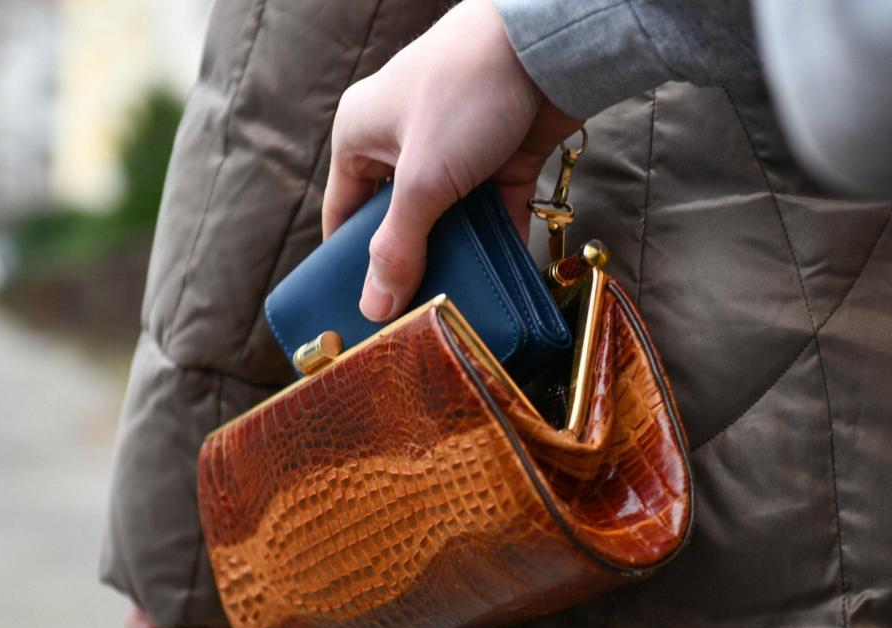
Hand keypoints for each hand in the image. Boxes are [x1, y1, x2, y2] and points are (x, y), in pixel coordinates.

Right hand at [324, 0, 579, 321]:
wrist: (548, 43)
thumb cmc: (466, 90)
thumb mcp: (422, 180)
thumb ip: (398, 247)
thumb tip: (374, 309)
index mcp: (361, 135)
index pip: (343, 213)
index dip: (349, 263)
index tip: (360, 311)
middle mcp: (403, 142)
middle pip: (398, 223)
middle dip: (409, 267)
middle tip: (414, 319)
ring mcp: (455, 150)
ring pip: (448, 222)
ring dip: (456, 260)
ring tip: (459, 310)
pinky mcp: (502, 158)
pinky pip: (492, 214)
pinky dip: (497, 243)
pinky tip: (502, 285)